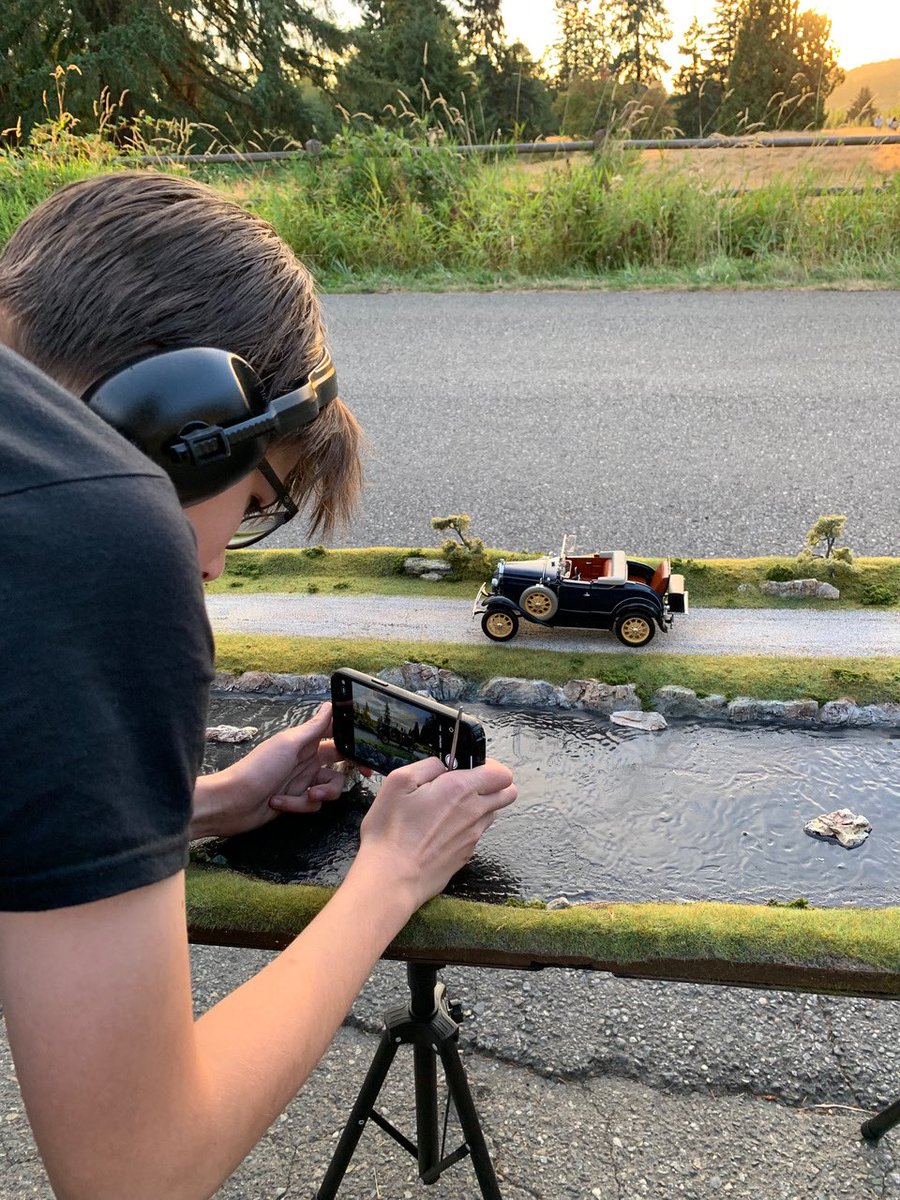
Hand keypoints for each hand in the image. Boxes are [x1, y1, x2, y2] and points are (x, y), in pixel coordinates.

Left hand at [191, 703, 348, 838]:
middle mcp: (305, 760)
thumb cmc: (257, 769)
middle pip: (339, 764)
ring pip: (329, 787)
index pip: (335, 735)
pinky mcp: (295, 801)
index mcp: (304, 742)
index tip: (368, 748)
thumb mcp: (288, 744)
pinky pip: (312, 804)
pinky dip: (299, 805)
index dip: (352, 740)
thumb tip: (329, 704)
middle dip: (347, 772)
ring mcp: (300, 782)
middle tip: (363, 775)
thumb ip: (313, 727)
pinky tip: (280, 803)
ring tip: (308, 795)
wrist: (232, 803)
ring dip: (322, 793)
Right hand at [350, 757, 516, 913]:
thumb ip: (429, 765)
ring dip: (479, 806)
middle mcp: (474, 812)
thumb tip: (444, 764)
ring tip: (448, 808)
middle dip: (493, 784)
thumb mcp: (399, 782)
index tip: (469, 766)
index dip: (490, 766)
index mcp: (460, 789)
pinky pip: (476, 833)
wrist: (392, 878)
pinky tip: (440, 830)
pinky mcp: (466, 855)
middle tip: (465, 784)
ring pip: (492, 813)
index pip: (503, 773)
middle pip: (507, 793)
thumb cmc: (391, 831)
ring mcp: (473, 836)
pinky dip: (466, 827)